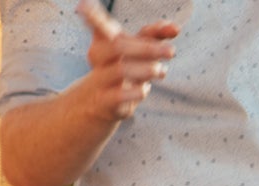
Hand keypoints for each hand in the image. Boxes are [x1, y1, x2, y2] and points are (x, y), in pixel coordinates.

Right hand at [77, 1, 177, 123]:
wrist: (96, 103)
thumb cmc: (120, 70)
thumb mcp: (135, 51)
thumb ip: (153, 37)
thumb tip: (174, 27)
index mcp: (104, 41)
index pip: (101, 25)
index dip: (94, 16)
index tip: (83, 5)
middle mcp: (100, 57)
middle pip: (118, 46)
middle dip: (147, 48)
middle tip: (171, 51)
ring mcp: (101, 79)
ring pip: (120, 70)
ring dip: (146, 69)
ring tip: (161, 71)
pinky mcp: (106, 101)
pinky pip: (120, 95)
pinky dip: (137, 92)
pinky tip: (145, 89)